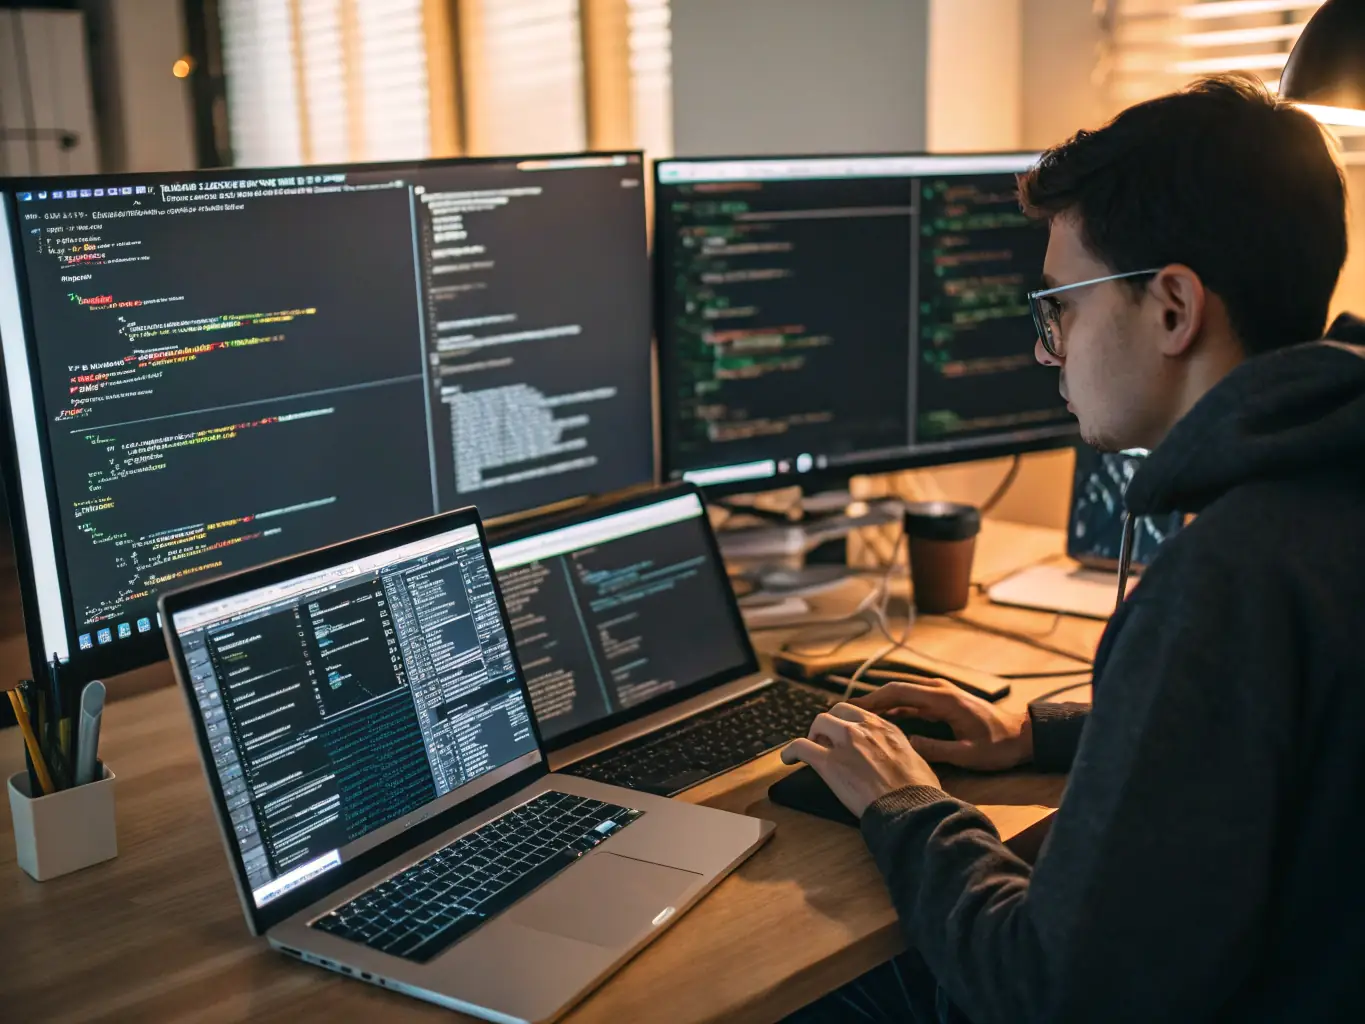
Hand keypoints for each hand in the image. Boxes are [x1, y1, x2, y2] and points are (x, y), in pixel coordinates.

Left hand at [781, 703, 940, 817]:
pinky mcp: (829, 763)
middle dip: (829, 725)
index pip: (858, 713)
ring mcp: (845, 743)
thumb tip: (904, 758)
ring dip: (813, 735)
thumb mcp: (918, 762)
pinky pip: (800, 747)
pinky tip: (787, 759)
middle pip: (835, 712)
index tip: (843, 732)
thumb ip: (905, 752)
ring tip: (810, 750)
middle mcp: (864, 729)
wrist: (910, 809)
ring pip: (818, 724)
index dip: (847, 722)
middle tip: (826, 741)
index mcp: (886, 728)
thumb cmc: (919, 793)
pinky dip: (790, 751)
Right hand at [851, 677, 1031, 770]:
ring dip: (880, 706)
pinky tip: (879, 723)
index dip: (872, 699)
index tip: (851, 709)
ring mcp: (939, 695)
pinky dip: (893, 710)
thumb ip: (938, 749)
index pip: (898, 692)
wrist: (1022, 735)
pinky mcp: (941, 703)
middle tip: (845, 715)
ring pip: (901, 696)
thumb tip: (906, 745)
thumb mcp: (969, 754)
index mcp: (942, 699)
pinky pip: (910, 703)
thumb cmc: (999, 745)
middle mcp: (938, 691)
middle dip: (869, 701)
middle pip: (895, 691)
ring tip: (856, 720)